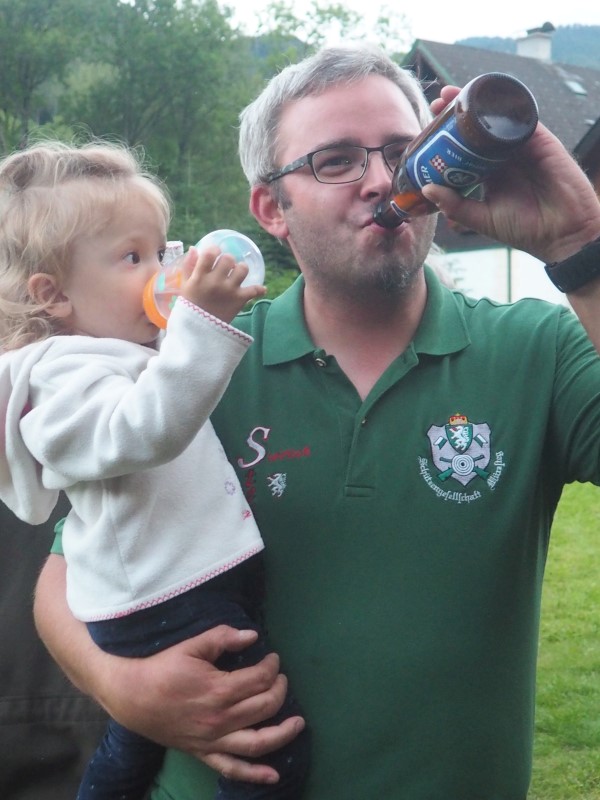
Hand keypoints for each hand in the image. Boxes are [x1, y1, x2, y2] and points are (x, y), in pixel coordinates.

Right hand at [95, 625, 304, 783]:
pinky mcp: (204, 753)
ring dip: (282, 733)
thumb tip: (253, 635)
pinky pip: (232, 769)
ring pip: (257, 742)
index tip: (273, 658)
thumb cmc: (163, 668)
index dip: (272, 666)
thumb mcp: (192, 645)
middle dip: (279, 690)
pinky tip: (274, 775)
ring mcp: (213, 740)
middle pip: (264, 707)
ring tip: (298, 723)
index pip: (259, 679)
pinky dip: (255, 774)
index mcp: (218, 689)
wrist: (132, 696)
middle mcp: (220, 719)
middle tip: (281, 678)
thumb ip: (223, 638)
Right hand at [182, 247, 265, 322]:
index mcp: (199, 277)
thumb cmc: (190, 306)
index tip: (215, 253)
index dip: (214, 249)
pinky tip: (261, 289)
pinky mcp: (239, 300)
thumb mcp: (185, 285)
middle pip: (228, 259)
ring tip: (237, 275)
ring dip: (241, 270)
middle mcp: (215, 282)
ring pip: (243, 269)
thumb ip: (189, 266)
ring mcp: (229, 291)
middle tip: (225, 267)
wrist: (198, 331)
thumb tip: (194, 249)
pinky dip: (259, 290)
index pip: (210, 253)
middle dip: (227, 260)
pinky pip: (254, 290)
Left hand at [424, 86, 599, 262]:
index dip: (450, 135)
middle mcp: (505, 156)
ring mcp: (523, 147)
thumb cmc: (525, 229)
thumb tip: (426, 189)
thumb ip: (456, 205)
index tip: (430, 124)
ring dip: (480, 103)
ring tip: (458, 94)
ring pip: (499, 118)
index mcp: (490, 172)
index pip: (466, 147)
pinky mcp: (542, 141)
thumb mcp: (482, 218)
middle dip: (461, 112)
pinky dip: (508, 106)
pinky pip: (524, 117)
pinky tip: (490, 97)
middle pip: (480, 128)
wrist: (561, 234)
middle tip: (439, 102)